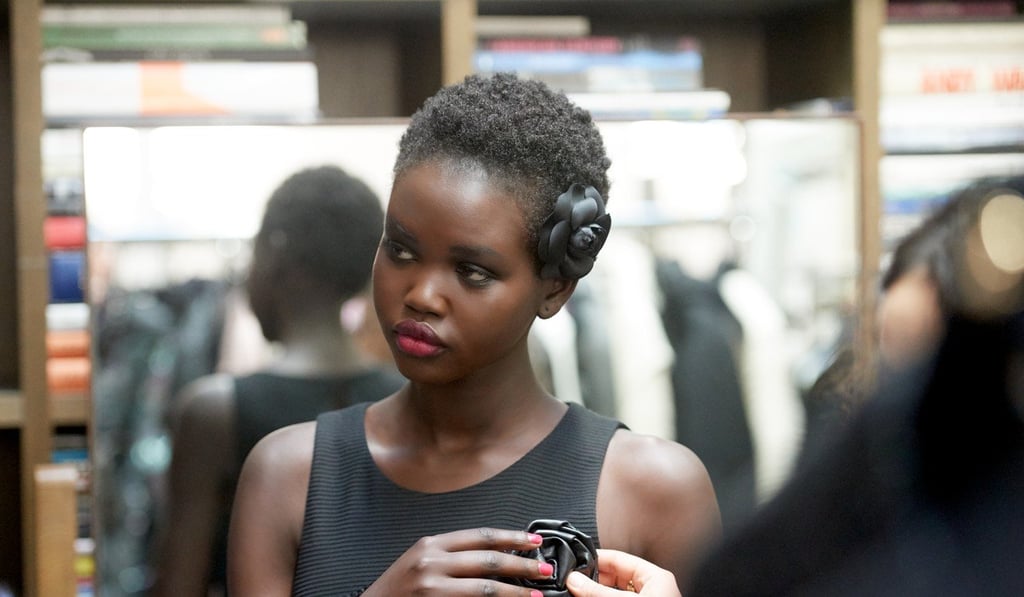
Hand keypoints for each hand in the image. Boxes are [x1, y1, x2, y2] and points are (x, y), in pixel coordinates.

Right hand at [363, 527, 556, 595]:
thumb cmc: (397, 589)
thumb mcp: (421, 561)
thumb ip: (453, 556)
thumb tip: (495, 556)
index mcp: (431, 544)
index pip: (481, 536)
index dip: (512, 537)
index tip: (534, 541)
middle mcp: (431, 562)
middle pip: (489, 560)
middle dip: (522, 564)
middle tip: (544, 569)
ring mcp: (432, 587)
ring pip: (486, 588)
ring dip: (515, 591)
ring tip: (535, 592)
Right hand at [564, 549, 680, 596]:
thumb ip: (598, 592)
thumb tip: (576, 581)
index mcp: (656, 579)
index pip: (621, 559)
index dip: (597, 560)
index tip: (576, 564)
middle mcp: (652, 591)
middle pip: (615, 578)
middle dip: (593, 580)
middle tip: (573, 582)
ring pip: (613, 594)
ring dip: (595, 594)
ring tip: (577, 594)